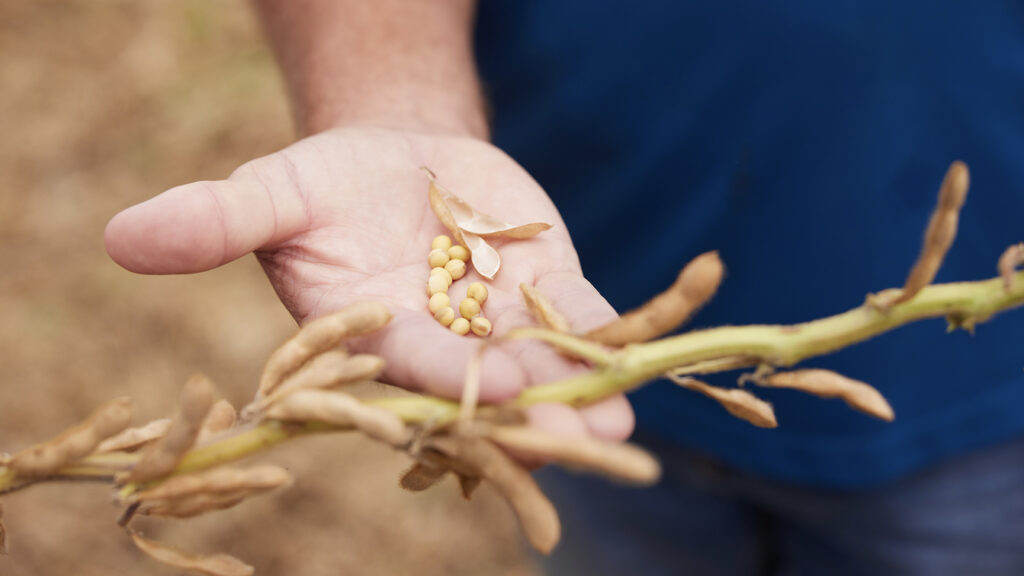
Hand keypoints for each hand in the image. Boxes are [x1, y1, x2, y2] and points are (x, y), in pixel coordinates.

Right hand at [104, 127, 632, 440]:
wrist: (400, 160)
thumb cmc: (329, 183)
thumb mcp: (276, 192)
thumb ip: (219, 220)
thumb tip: (120, 235)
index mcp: (369, 337)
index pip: (404, 367)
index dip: (443, 378)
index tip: (488, 390)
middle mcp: (437, 347)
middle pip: (481, 393)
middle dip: (526, 420)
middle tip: (575, 449)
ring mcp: (496, 326)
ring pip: (541, 370)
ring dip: (578, 400)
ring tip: (617, 432)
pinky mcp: (544, 295)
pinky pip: (580, 322)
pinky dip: (609, 340)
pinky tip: (640, 365)